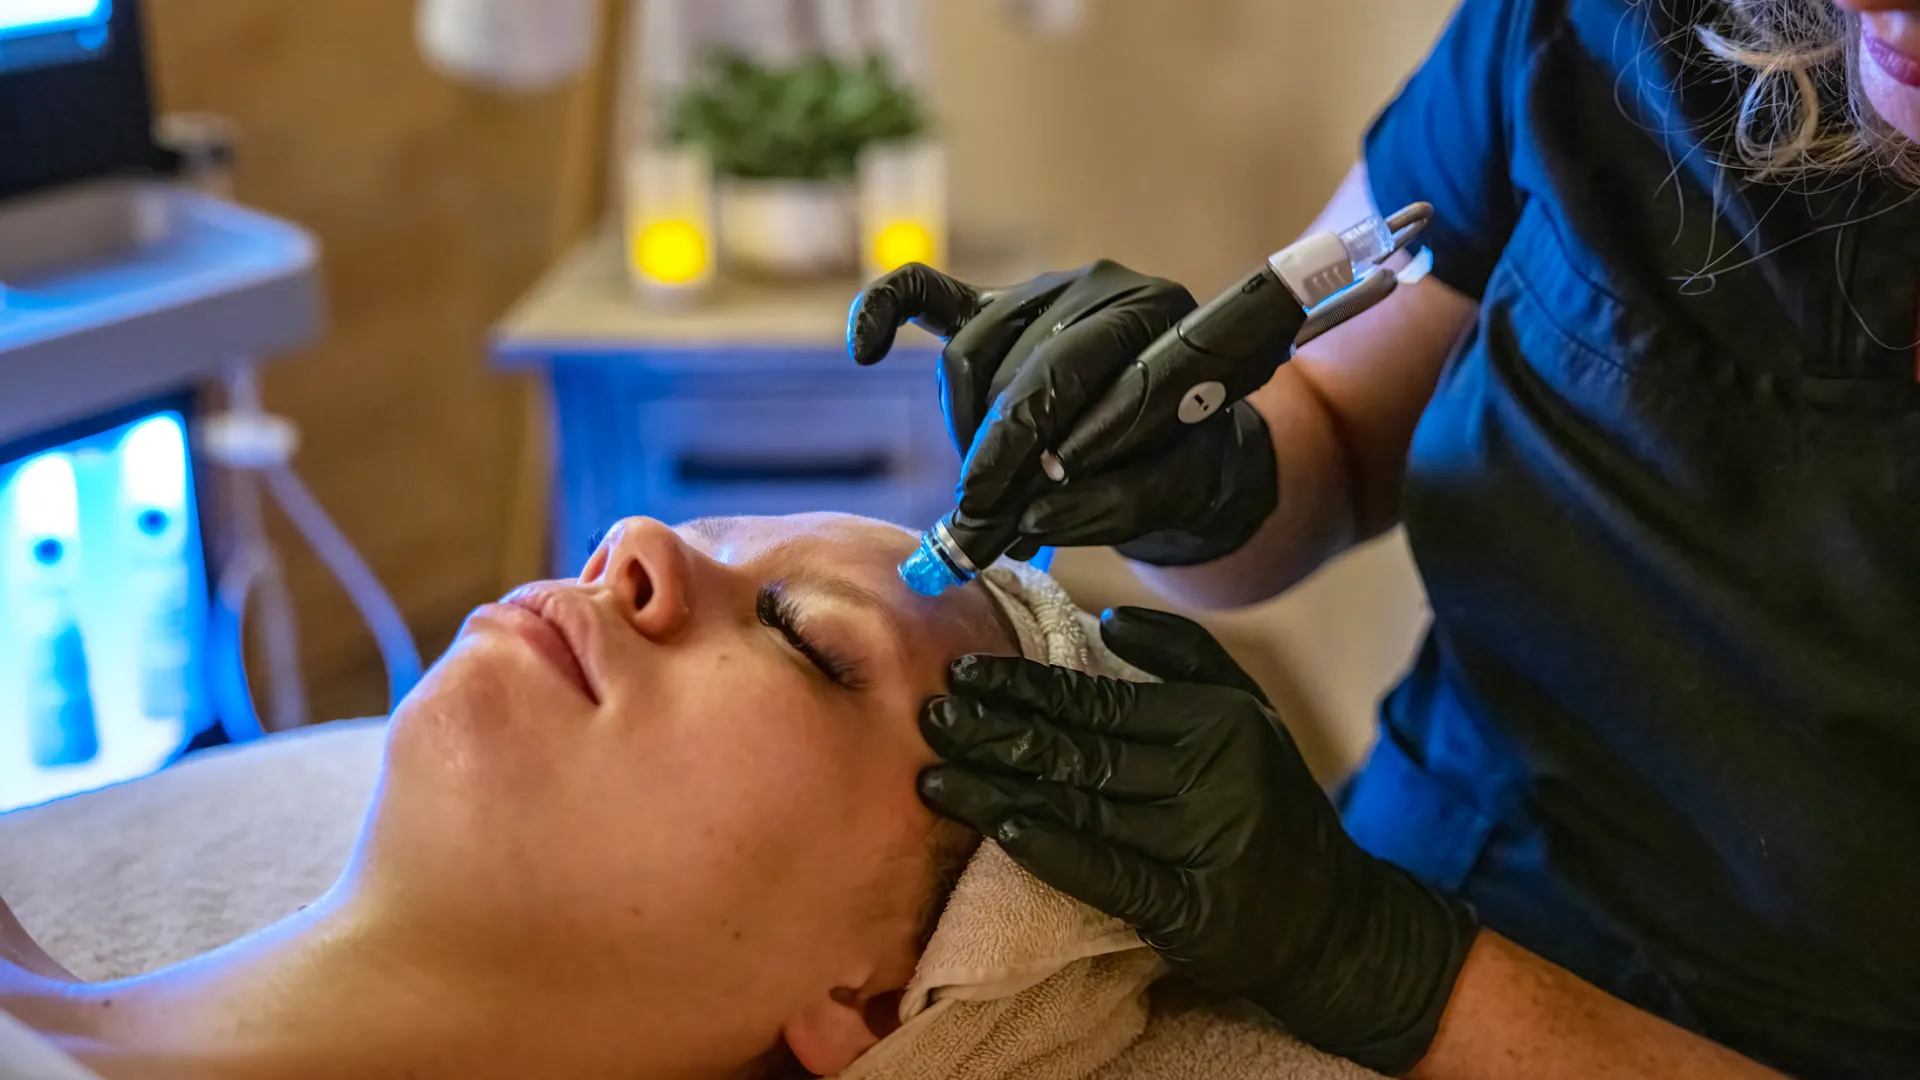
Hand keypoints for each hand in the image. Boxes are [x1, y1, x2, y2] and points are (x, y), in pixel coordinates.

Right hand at [848, 263, 1277, 565]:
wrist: (1186, 434)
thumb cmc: (1186, 459)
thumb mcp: (1181, 492)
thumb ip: (1121, 504)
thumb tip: (1034, 520)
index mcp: (1161, 317)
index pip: (1080, 373)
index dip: (1040, 446)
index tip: (1014, 513)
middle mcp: (1102, 286)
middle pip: (1021, 365)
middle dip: (996, 454)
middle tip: (980, 523)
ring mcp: (1043, 289)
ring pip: (972, 355)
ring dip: (969, 430)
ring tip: (988, 490)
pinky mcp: (996, 305)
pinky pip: (925, 294)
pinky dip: (884, 312)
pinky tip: (863, 351)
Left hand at [916, 607, 1478, 1073]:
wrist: (1330, 917)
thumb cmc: (1271, 803)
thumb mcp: (1248, 712)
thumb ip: (1184, 657)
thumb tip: (1106, 618)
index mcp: (1216, 720)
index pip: (1100, 700)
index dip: (1027, 686)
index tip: (965, 672)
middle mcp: (1210, 776)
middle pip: (1081, 750)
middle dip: (997, 731)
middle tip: (931, 713)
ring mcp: (1200, 843)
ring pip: (1080, 806)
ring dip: (998, 789)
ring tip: (934, 771)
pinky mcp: (1188, 907)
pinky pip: (1106, 872)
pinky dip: (1051, 848)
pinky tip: (1000, 829)